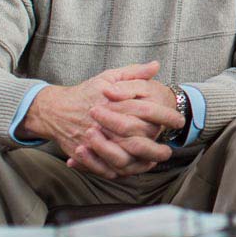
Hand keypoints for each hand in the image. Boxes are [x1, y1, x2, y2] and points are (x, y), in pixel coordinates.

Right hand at [22, 61, 169, 177]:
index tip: (179, 121)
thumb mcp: (109, 77)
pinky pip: (107, 169)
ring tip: (158, 158)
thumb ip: (134, 73)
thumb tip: (156, 65)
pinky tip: (138, 166)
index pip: (147, 112)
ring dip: (143, 161)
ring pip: (123, 159)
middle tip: (171, 148)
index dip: (166, 117)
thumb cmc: (86, 92)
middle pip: (137, 139)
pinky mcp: (86, 155)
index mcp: (114, 104)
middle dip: (157, 146)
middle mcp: (106, 125)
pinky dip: (124, 171)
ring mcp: (95, 142)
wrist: (55, 110)